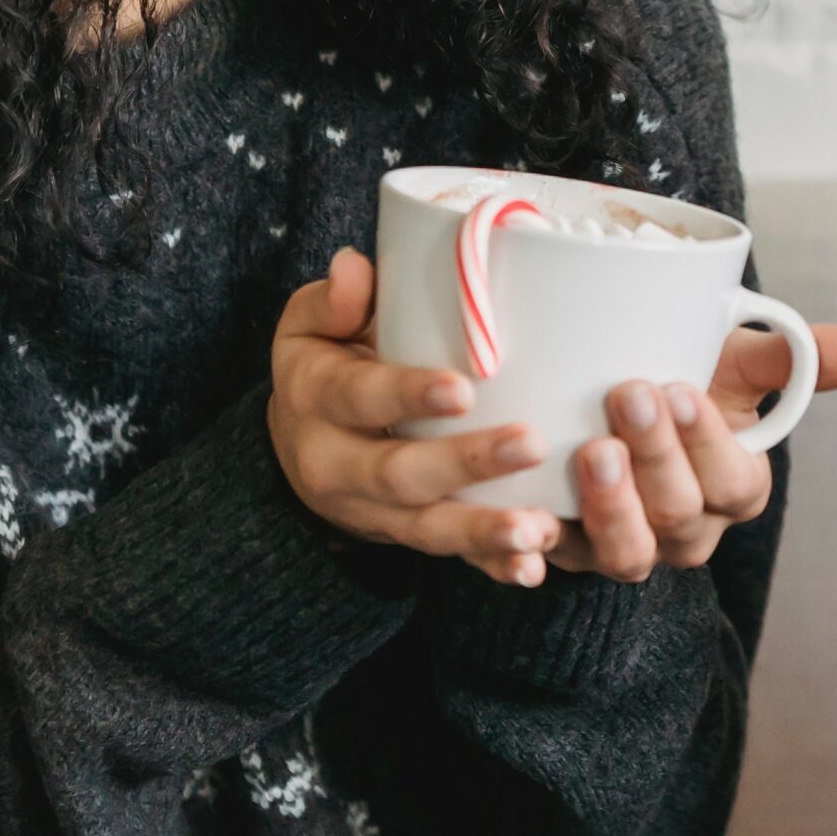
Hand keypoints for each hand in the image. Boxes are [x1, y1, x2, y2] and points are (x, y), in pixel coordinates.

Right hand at [270, 248, 563, 586]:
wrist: (298, 439)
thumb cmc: (326, 356)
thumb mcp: (311, 322)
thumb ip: (334, 299)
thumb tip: (353, 268)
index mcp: (316, 398)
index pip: (360, 397)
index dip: (408, 394)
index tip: (464, 389)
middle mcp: (334, 465)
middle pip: (399, 472)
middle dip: (465, 462)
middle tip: (529, 444)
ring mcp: (369, 510)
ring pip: (425, 527)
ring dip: (483, 531)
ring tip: (538, 529)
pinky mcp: (402, 534)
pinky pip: (446, 555)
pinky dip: (487, 564)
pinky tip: (530, 567)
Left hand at [548, 321, 836, 582]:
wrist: (609, 400)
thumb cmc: (686, 375)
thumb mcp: (735, 361)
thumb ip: (795, 356)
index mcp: (736, 487)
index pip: (735, 481)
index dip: (709, 443)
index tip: (681, 388)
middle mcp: (689, 529)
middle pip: (681, 514)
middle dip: (657, 457)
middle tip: (629, 392)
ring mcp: (629, 547)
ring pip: (629, 553)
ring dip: (611, 508)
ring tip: (590, 450)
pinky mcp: (568, 551)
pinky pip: (556, 565)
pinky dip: (540, 551)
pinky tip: (528, 523)